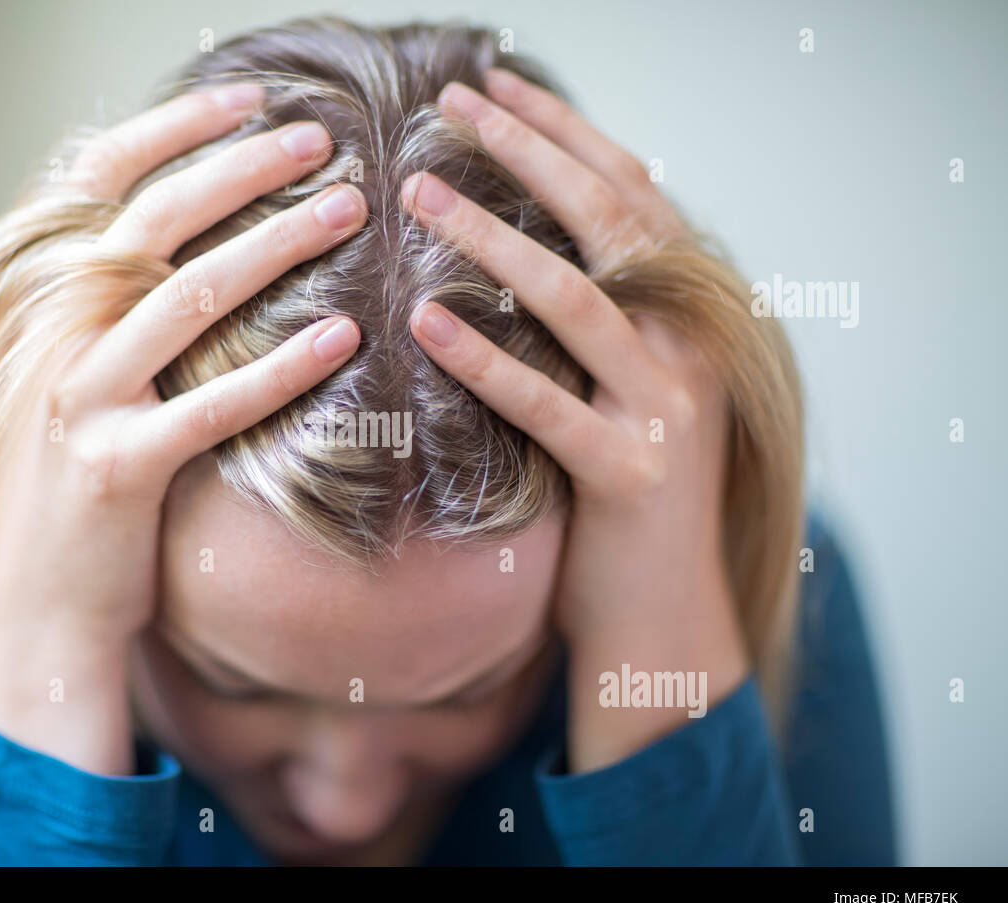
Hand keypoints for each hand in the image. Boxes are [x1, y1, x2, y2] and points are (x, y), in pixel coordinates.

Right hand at [0, 84, 367, 773]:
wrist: (29, 607)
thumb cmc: (70, 490)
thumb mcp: (76, 380)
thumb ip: (116, 311)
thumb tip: (193, 247)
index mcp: (39, 301)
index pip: (100, 183)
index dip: (175, 131)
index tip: (248, 98)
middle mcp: (50, 337)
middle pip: (154, 222)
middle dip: (243, 170)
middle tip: (323, 141)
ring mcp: (78, 400)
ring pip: (188, 298)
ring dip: (278, 246)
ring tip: (350, 210)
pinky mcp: (119, 470)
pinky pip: (213, 406)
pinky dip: (282, 366)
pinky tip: (345, 335)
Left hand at [403, 68, 747, 773]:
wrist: (664, 612)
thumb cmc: (621, 494)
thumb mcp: (621, 384)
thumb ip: (597, 316)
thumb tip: (512, 240)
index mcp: (691, 311)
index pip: (629, 192)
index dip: (565, 131)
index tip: (497, 83)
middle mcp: (692, 344)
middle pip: (609, 220)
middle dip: (528, 151)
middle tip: (451, 101)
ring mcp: (669, 409)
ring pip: (579, 299)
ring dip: (493, 237)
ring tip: (417, 192)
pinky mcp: (631, 476)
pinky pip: (548, 406)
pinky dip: (485, 359)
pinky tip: (424, 319)